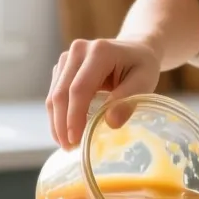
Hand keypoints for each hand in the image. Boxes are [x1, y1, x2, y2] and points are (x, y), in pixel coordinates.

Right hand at [45, 38, 163, 149]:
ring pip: (53, 95)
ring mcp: (67, 58)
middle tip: (69, 149)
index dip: (74, 116)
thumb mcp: (145, 82)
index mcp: (99, 51)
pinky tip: (66, 130)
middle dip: (62, 124)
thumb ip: (128, 100)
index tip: (75, 140)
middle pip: (61, 93)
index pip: (79, 89)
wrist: (135, 49)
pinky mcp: (63, 67)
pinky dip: (58, 115)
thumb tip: (111, 122)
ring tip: (67, 144)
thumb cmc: (141, 66)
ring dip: (57, 122)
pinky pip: (54, 94)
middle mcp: (79, 50)